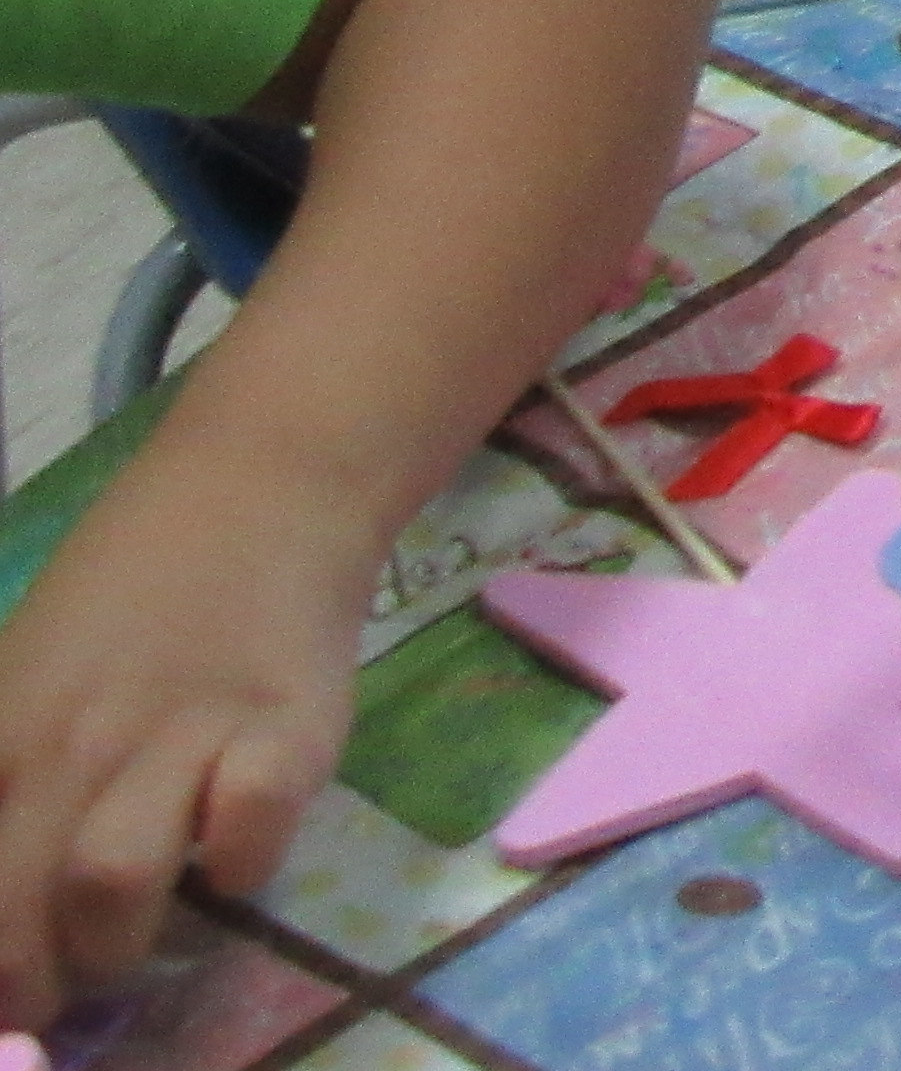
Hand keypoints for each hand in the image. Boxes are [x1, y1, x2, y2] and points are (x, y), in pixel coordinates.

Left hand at [0, 457, 375, 1025]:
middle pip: (16, 917)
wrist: (261, 485)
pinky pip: (249, 837)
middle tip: (63, 993)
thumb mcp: (23, 674)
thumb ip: (4, 774)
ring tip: (142, 936)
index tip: (3, 1000)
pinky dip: (242, 868)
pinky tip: (239, 847)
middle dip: (35, 989)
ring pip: (108, 884)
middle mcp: (74, 743)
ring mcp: (181, 733)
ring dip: (122, 943)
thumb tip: (8, 883)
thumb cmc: (135, 585)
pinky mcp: (286, 728)